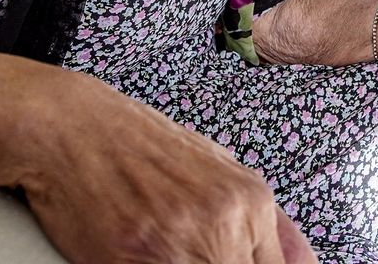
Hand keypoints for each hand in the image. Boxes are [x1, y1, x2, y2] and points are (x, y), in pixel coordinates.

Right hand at [24, 71, 316, 262]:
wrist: (69, 127)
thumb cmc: (139, 147)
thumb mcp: (217, 170)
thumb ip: (267, 222)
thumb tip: (307, 263)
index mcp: (252, 202)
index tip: (227, 262)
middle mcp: (226, 221)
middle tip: (187, 252)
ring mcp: (180, 243)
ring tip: (161, 250)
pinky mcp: (134, 260)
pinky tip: (140, 254)